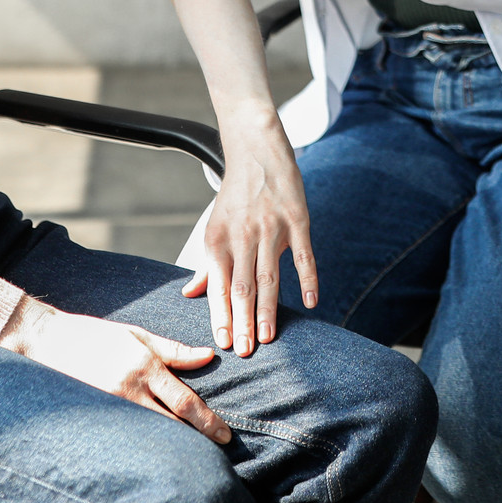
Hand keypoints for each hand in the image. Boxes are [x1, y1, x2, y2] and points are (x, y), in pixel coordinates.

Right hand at [5, 303, 230, 441]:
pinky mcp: (96, 415)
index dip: (208, 421)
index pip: (184, 401)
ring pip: (151, 434)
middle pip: (172, 424)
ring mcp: (110, 406)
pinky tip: (157, 455)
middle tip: (218, 452)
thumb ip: (173, 350)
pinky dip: (145, 445)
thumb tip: (208, 356)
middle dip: (197, 439)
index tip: (225, 435)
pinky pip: (127, 435)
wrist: (46, 341)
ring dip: (173, 446)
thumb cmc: (94, 334)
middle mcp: (129, 389)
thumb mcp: (136, 334)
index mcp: (144, 366)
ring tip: (194, 459)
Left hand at [178, 115, 318, 354]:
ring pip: (269, 277)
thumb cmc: (235, 196)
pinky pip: (303, 255)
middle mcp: (242, 237)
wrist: (256, 150)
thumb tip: (190, 295)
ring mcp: (270, 228)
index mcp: (218, 241)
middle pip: (242, 288)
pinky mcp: (297, 219)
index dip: (221, 317)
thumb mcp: (214, 228)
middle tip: (247, 352)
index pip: (219, 288)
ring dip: (268, 309)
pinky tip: (311, 301)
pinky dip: (308, 279)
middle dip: (243, 323)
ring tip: (268, 337)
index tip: (224, 344)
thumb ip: (207, 265)